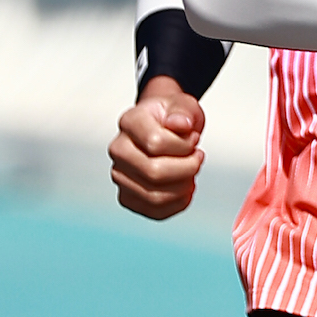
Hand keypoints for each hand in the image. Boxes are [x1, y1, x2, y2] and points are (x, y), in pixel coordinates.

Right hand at [108, 76, 206, 219]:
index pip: (156, 143)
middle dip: (188, 168)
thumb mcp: (183, 105)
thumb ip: (182, 112)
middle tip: (198, 157)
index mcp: (130, 122)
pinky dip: (178, 203)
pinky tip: (186, 187)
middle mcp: (118, 150)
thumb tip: (181, 124)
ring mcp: (120, 176)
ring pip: (155, 196)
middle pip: (154, 173)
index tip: (194, 138)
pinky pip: (154, 212)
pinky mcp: (127, 197)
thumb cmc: (172, 117)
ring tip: (192, 172)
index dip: (184, 145)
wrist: (163, 127)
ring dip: (184, 187)